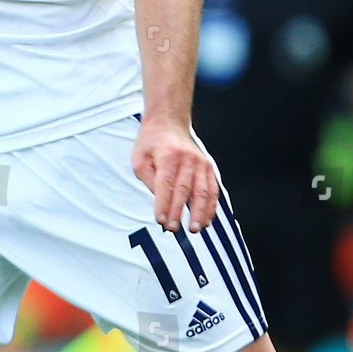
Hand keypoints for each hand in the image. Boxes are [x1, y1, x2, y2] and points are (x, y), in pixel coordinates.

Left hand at [132, 115, 217, 230]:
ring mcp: (201, 162)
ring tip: (195, 229)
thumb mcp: (139, 158)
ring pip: (203, 192)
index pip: (166, 184)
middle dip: (178, 212)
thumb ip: (148, 180)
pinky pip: (213, 190)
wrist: (169, 122)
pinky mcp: (208, 167)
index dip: (163, 204)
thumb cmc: (151, 143)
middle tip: (173, 229)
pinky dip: (211, 206)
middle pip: (184, 190)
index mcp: (168, 155)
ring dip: (199, 213)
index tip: (160, 220)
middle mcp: (187, 158)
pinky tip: (206, 220)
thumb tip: (161, 201)